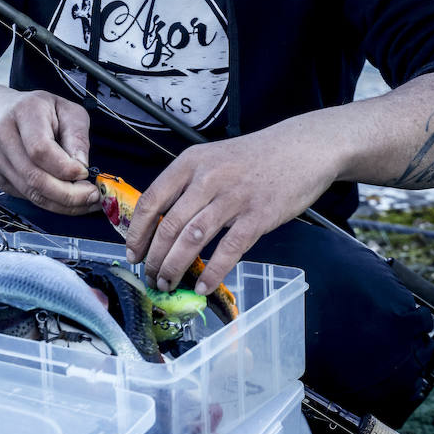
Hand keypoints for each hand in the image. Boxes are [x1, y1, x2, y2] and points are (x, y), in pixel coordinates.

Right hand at [0, 88, 100, 214]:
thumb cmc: (38, 110)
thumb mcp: (66, 110)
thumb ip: (77, 135)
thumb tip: (82, 165)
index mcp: (24, 112)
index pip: (41, 150)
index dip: (65, 168)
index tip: (85, 173)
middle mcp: (3, 135)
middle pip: (34, 177)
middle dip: (67, 194)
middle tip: (91, 196)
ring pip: (30, 192)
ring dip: (61, 203)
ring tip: (84, 200)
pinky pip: (25, 196)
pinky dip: (49, 202)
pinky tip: (66, 198)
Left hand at [124, 122, 339, 291]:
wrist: (300, 148)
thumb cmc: (254, 158)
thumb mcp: (212, 158)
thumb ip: (187, 185)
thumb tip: (161, 224)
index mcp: (190, 163)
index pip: (151, 200)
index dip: (137, 232)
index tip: (133, 253)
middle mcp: (207, 178)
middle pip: (169, 226)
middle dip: (155, 258)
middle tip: (151, 276)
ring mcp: (233, 198)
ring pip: (192, 239)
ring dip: (175, 267)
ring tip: (169, 284)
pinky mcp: (258, 216)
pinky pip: (228, 250)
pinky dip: (212, 272)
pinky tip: (203, 285)